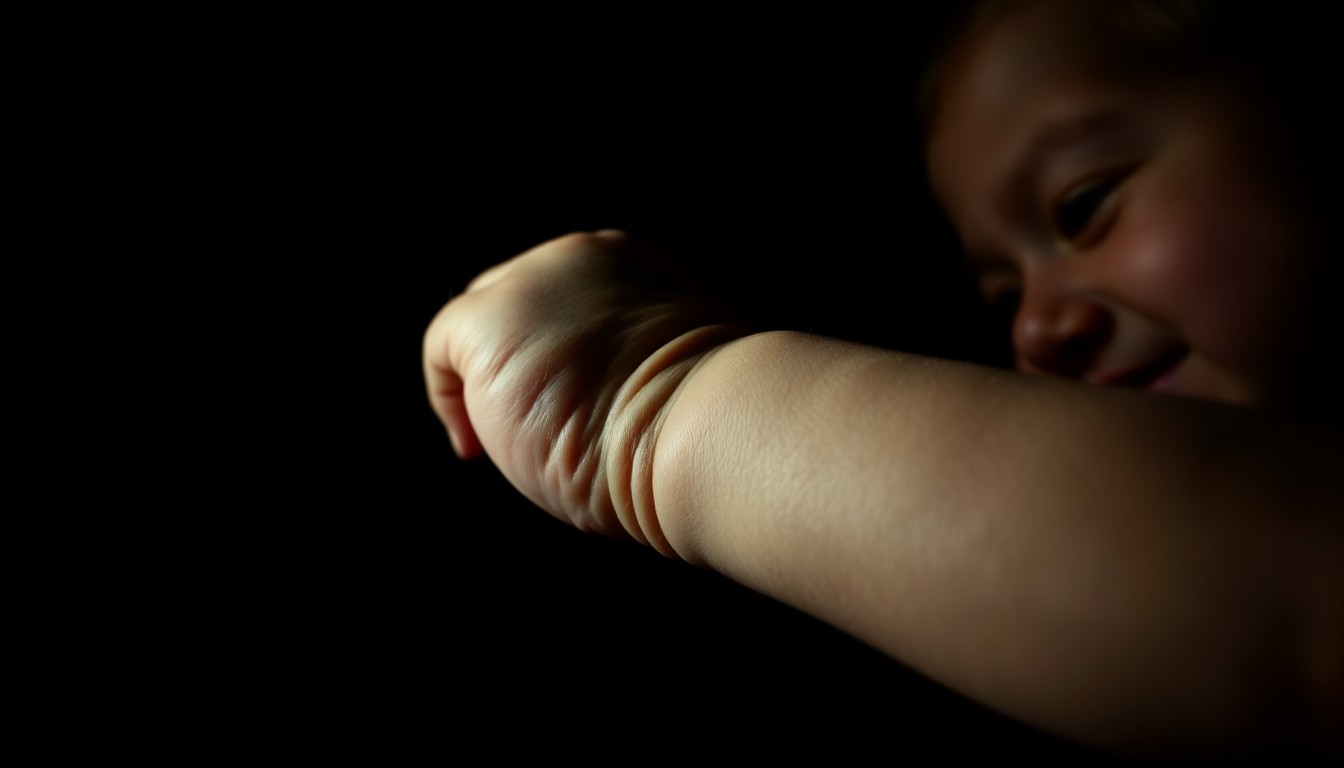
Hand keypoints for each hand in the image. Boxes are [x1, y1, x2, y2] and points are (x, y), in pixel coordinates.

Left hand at [423, 230, 747, 549]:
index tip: (573, 402)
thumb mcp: (677, 374)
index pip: (572, 295)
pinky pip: (442, 349)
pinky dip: (448, 399)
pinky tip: (475, 445)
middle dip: (519, 356)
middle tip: (536, 424)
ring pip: (482, 321)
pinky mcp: (488, 319)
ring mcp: (532, 282)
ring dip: (490, 379)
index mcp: (637, 267)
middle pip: (520, 297)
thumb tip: (608, 401)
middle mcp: (582, 258)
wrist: (696, 429)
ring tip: (518, 440)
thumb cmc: (699, 427)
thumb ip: (637, 360)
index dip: (561, 348)